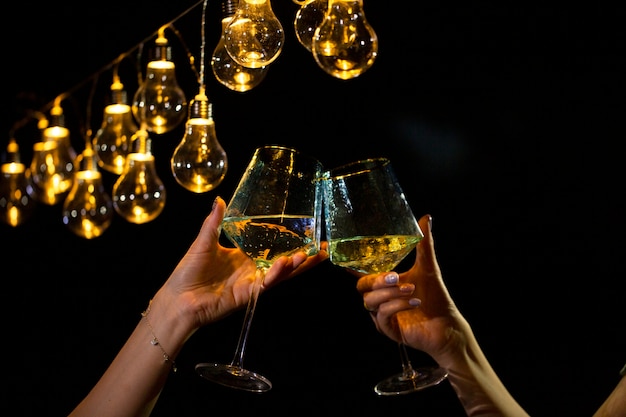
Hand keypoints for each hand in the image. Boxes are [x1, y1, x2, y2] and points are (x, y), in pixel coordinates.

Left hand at [156, 196, 328, 330]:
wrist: (176, 299)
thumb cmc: (187, 272)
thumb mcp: (203, 242)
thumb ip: (214, 222)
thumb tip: (218, 199)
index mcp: (243, 259)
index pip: (272, 250)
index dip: (289, 244)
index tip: (307, 236)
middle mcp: (251, 272)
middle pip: (283, 264)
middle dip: (303, 259)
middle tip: (322, 249)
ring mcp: (250, 285)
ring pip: (279, 275)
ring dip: (295, 266)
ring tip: (309, 255)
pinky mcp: (246, 296)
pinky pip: (265, 285)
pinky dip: (276, 275)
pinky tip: (286, 264)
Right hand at [355, 214, 462, 358]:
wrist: (447, 323)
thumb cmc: (435, 296)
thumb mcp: (428, 267)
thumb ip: (424, 244)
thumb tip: (427, 218)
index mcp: (384, 283)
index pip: (361, 273)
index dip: (351, 265)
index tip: (343, 254)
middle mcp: (379, 298)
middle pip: (361, 287)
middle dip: (377, 280)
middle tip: (395, 276)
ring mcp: (381, 315)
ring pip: (370, 301)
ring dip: (390, 294)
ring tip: (411, 289)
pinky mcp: (388, 329)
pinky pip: (382, 315)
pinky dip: (397, 305)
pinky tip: (414, 302)